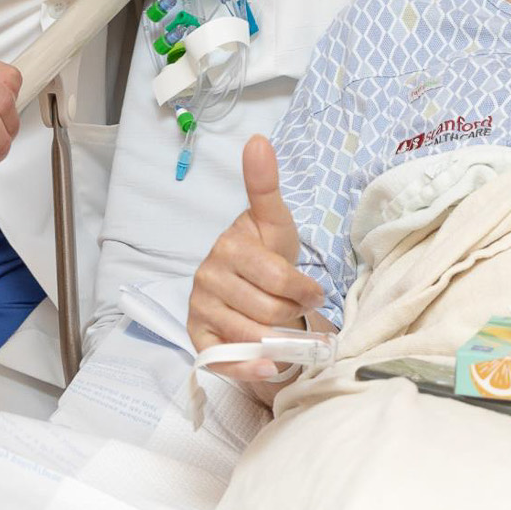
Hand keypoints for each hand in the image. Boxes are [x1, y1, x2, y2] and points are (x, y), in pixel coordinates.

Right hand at [188, 136, 325, 380]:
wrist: (252, 284)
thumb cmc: (269, 251)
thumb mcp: (275, 220)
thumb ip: (265, 184)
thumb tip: (258, 139)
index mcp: (228, 246)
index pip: (277, 277)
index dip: (302, 290)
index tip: (314, 293)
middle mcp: (207, 276)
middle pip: (268, 312)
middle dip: (292, 315)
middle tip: (298, 310)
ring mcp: (199, 307)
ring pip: (252, 338)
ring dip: (278, 341)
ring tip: (285, 330)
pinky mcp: (196, 337)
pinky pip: (224, 361)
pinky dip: (250, 370)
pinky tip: (269, 366)